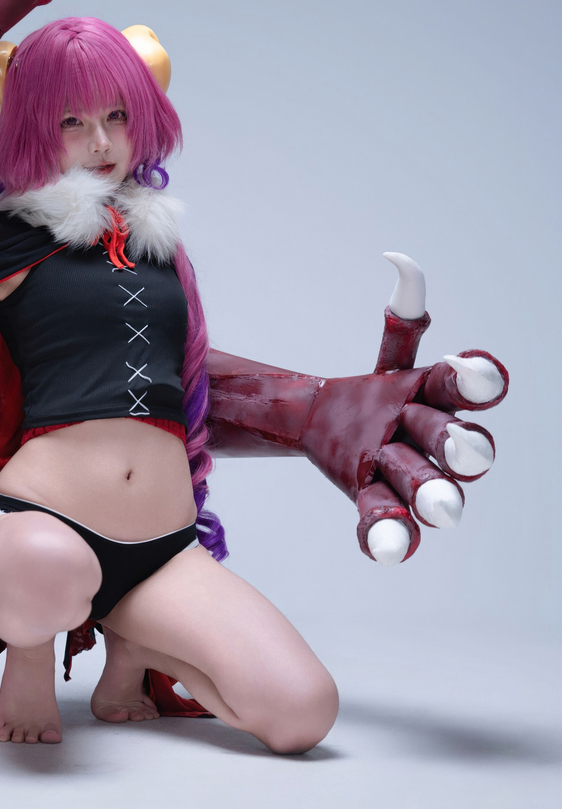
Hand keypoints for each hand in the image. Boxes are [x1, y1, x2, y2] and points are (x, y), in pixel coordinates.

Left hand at [206, 254, 508, 564]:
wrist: (331, 428)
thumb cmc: (379, 393)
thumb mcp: (392, 357)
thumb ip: (404, 319)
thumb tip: (402, 260)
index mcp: (436, 397)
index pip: (461, 386)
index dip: (473, 382)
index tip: (476, 376)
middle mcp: (430, 439)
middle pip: (450, 442)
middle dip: (460, 446)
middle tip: (462, 451)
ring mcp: (402, 475)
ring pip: (422, 486)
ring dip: (434, 497)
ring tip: (439, 510)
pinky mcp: (372, 503)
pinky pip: (381, 522)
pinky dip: (388, 536)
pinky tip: (388, 548)